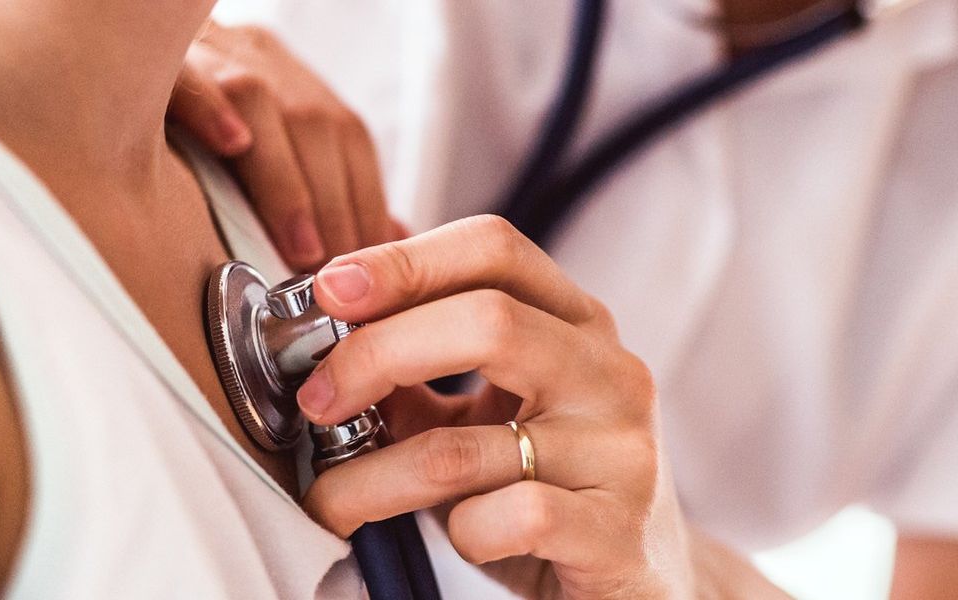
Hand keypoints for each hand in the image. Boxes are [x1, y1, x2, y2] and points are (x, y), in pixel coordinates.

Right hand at [168, 22, 402, 271]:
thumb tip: (385, 237)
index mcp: (289, 80)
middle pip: (312, 124)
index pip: (348, 139)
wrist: (124, 38)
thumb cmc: (202, 111)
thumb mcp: (272, 137)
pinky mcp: (156, 62)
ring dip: (287, 184)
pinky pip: (185, 75)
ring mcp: (208, 56)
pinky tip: (229, 146)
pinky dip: (212, 110)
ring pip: (258, 103)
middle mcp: (257, 61)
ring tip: (300, 249)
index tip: (367, 268)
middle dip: (333, 206)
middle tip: (337, 275)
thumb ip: (326, 184)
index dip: (365, 204)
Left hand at [297, 216, 700, 598]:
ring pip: (469, 445)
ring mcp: (621, 452)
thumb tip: (322, 326)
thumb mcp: (481, 418)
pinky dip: (462, 531)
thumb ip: (416, 373)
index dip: (403, 262)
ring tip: (330, 500)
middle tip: (316, 401)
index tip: (327, 292)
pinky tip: (460, 537)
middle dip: (377, 354)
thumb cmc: (545, 490)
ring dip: (374, 476)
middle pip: (487, 321)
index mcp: (576, 325)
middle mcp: (610, 373)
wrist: (641, 584)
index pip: (494, 248)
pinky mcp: (616, 532)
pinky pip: (510, 517)